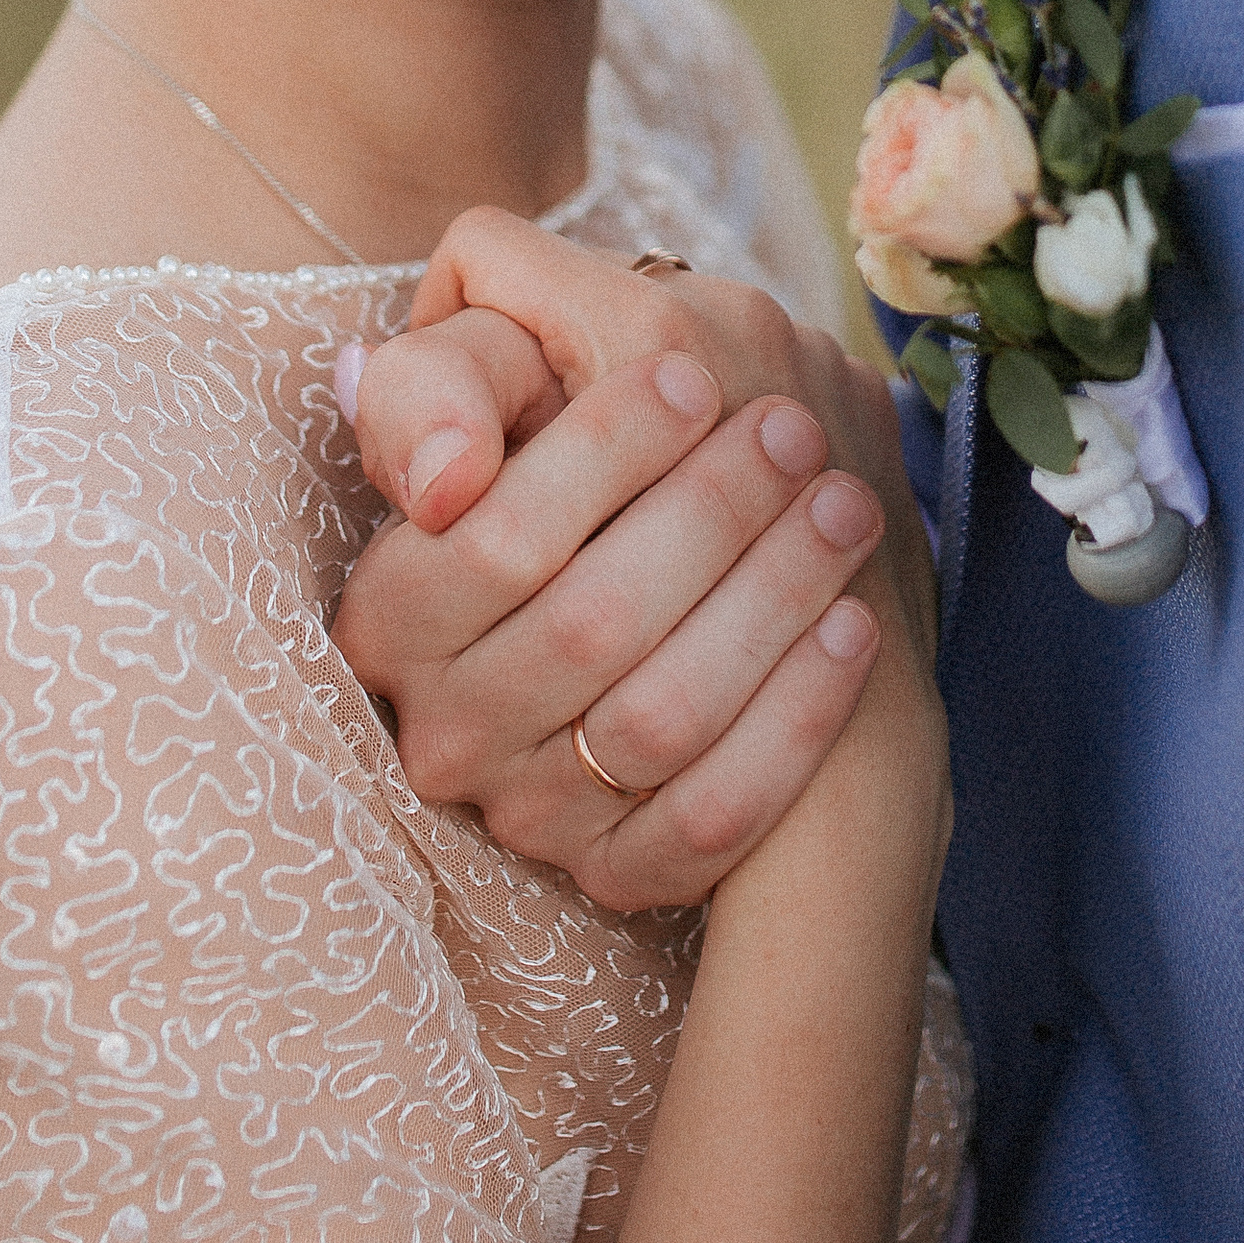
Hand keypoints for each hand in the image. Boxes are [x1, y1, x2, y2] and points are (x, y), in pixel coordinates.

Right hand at [331, 216, 934, 912]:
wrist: (610, 578)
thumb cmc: (540, 454)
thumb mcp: (469, 393)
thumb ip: (437, 387)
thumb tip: (450, 475)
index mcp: (389, 615)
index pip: (495, 536)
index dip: (602, 453)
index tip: (692, 374)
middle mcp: (447, 730)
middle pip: (589, 628)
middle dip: (710, 515)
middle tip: (794, 429)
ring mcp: (532, 813)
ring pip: (659, 723)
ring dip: (771, 604)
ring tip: (844, 503)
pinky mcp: (619, 868)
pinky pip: (714, 818)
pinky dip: (795, 723)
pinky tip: (853, 626)